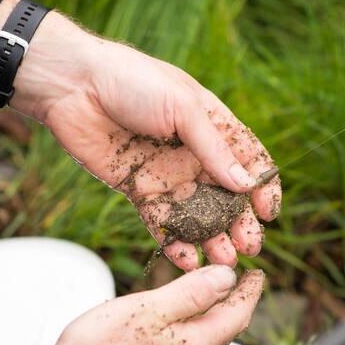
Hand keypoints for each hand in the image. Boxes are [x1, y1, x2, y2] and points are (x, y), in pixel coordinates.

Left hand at [0, 0, 281, 270]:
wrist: (74, 86)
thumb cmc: (132, 82)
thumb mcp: (182, 108)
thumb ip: (213, 149)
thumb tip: (245, 185)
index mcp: (211, 125)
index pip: (248, 160)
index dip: (263, 186)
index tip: (270, 212)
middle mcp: (193, 153)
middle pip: (227, 195)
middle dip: (241, 222)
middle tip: (250, 247)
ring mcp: (167, 173)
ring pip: (198, 214)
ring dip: (213, 238)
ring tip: (222, 262)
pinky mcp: (138, 189)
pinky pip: (162, 222)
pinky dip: (175, 242)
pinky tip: (187, 261)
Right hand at [0, 266, 265, 344]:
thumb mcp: (147, 308)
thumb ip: (191, 293)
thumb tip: (226, 277)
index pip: (237, 314)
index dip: (248, 291)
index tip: (255, 274)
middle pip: (223, 332)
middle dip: (231, 305)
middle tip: (234, 284)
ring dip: (210, 324)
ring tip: (207, 305)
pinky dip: (190, 342)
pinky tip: (176, 338)